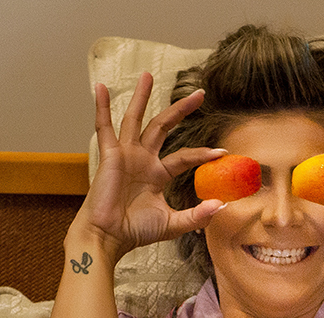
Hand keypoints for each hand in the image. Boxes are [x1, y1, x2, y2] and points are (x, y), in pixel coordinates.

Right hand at [78, 72, 224, 261]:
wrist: (109, 236)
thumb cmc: (135, 231)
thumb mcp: (172, 224)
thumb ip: (197, 216)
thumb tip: (222, 206)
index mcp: (157, 174)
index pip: (184, 156)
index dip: (202, 154)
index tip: (222, 151)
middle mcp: (142, 159)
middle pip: (163, 126)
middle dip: (180, 109)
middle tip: (199, 93)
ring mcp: (126, 154)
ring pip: (135, 119)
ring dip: (141, 97)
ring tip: (148, 75)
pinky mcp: (110, 154)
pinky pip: (104, 127)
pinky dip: (102, 107)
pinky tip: (101, 87)